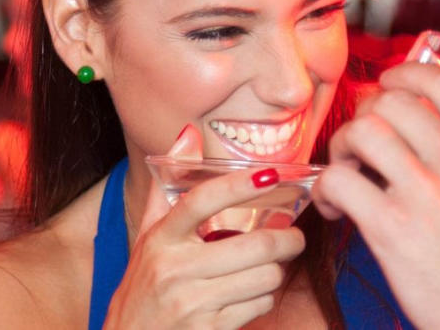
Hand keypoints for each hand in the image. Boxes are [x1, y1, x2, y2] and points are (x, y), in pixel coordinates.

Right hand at [103, 126, 305, 328]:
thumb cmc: (144, 287)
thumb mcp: (148, 239)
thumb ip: (168, 188)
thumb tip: (188, 134)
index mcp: (159, 239)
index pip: (201, 201)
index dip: (238, 185)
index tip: (271, 175)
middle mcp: (173, 268)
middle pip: (253, 245)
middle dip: (287, 240)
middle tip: (295, 237)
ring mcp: (190, 302)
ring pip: (263, 276)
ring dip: (274, 272)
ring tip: (267, 269)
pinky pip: (258, 305)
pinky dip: (263, 298)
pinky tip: (250, 295)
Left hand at [313, 62, 439, 329]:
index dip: (404, 74)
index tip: (388, 85)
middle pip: (393, 101)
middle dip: (366, 115)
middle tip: (361, 143)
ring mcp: (427, 192)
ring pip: (363, 131)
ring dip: (343, 147)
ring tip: (347, 172)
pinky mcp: (393, 228)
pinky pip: (339, 181)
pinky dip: (326, 190)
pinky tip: (336, 207)